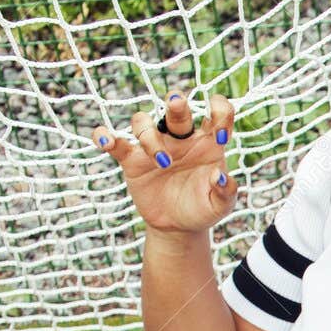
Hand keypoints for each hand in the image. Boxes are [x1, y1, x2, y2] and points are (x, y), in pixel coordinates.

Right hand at [92, 92, 237, 233]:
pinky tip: (105, 142)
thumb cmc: (203, 209)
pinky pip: (115, 142)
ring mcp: (155, 146)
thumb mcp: (220, 206)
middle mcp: (181, 138)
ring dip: (149, 136)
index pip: (217, 113)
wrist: (179, 227)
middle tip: (176, 104)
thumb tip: (220, 176)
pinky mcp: (132, 160)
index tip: (222, 136)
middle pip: (176, 109)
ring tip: (163, 163)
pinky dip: (105, 137)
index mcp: (208, 142)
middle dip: (176, 103)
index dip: (220, 113)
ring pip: (143, 122)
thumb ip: (225, 192)